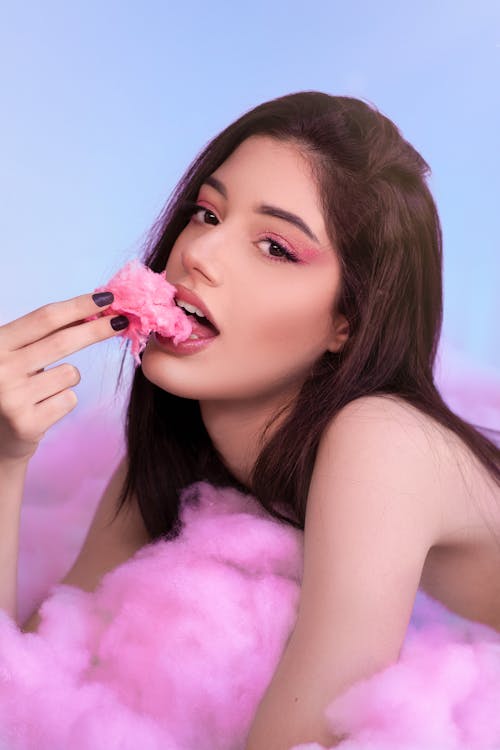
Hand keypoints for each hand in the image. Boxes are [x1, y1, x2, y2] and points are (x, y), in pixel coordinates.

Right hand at [0, 291, 127, 463]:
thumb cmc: (11, 388)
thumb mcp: (18, 355)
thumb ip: (47, 334)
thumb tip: (94, 309)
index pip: (44, 318)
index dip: (78, 306)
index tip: (106, 298)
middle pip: (62, 341)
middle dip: (97, 329)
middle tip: (122, 320)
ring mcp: (12, 398)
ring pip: (70, 374)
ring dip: (69, 378)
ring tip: (43, 390)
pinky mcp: (26, 423)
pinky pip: (69, 399)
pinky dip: (63, 400)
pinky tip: (42, 408)